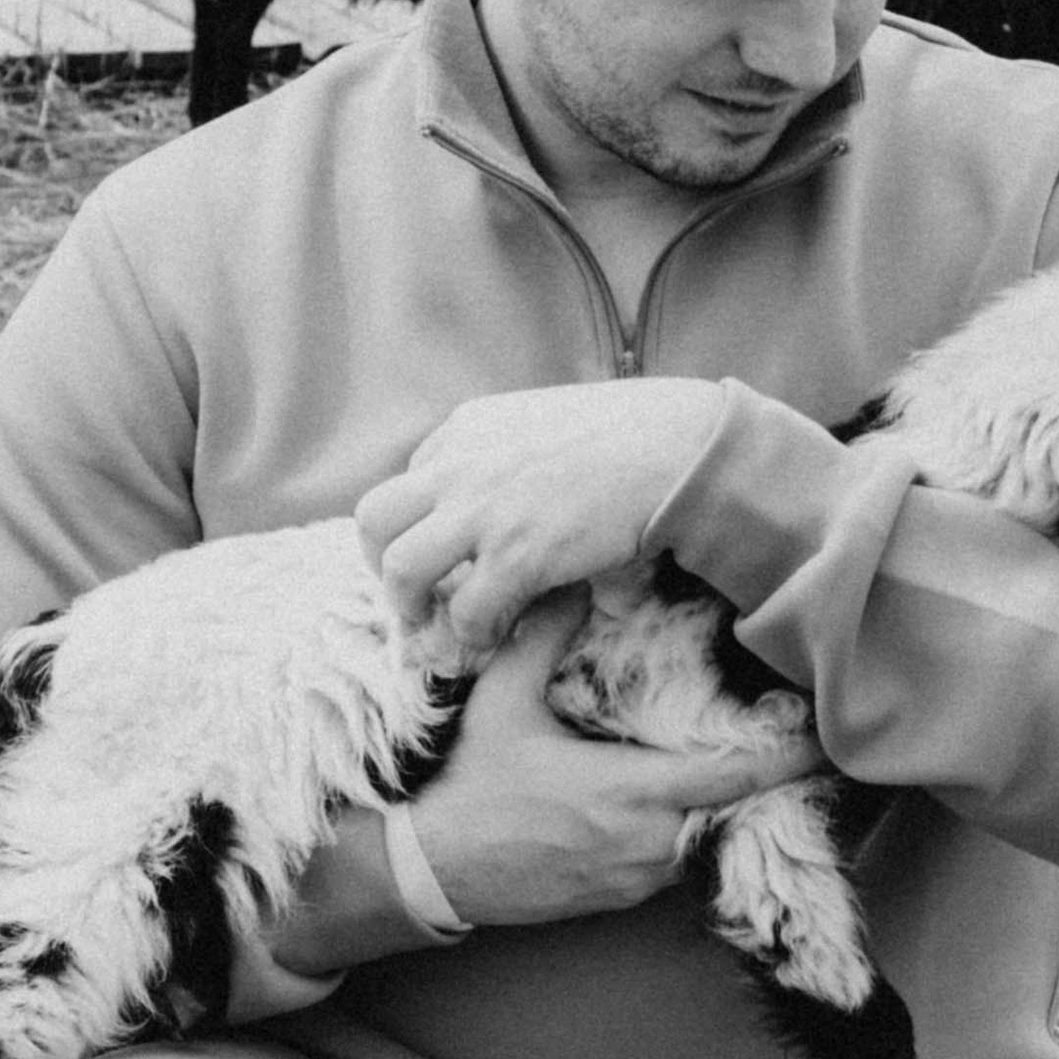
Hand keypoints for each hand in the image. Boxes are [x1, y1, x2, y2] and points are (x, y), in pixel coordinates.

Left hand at [358, 379, 730, 655]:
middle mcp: (462, 465)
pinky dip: (477, 633)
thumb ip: (531, 461)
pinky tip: (500, 636)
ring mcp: (483, 511)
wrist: (682, 446)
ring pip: (399, 568)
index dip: (426, 519)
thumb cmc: (640, 432)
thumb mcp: (559, 423)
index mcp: (472, 427)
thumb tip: (528, 505)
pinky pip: (466, 612)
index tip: (449, 546)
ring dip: (413, 605)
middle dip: (382, 560)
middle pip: (376, 517)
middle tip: (413, 590)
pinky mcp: (516, 556)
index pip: (414, 476)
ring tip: (438, 625)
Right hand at [401, 594, 830, 929]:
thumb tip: (576, 581)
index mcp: (629, 793)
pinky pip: (673, 861)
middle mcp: (646, 843)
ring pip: (702, 836)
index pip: (733, 778)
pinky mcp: (619, 898)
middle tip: (789, 737)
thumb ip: (541, 638)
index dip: (787, 759)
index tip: (829, 739)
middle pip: (729, 808)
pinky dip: (683, 829)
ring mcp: (635, 878)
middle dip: (758, 777)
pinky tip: (675, 797)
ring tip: (733, 759)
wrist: (429, 872)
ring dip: (715, 803)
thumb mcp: (501, 702)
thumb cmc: (468, 789)